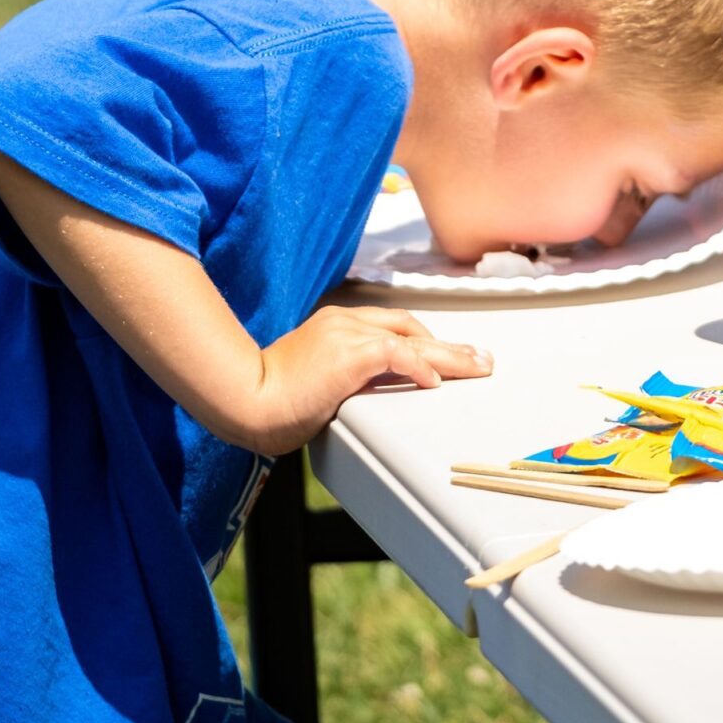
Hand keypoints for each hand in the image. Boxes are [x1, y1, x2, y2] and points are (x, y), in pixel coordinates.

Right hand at [245, 303, 491, 455]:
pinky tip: (436, 382)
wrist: (243, 398)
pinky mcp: (350, 352)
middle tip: (479, 359)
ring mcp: (347, 334)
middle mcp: (345, 322)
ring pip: (413, 341)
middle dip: (449, 346)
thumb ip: (341, 381)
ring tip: (477, 367)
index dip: (422, 341)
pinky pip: (398, 354)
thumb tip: (360, 396)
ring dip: (451, 357)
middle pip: (410, 328)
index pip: (390, 326)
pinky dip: (420, 367)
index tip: (445, 356)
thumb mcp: (311, 383)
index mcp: (334, 326)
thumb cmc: (265, 399)